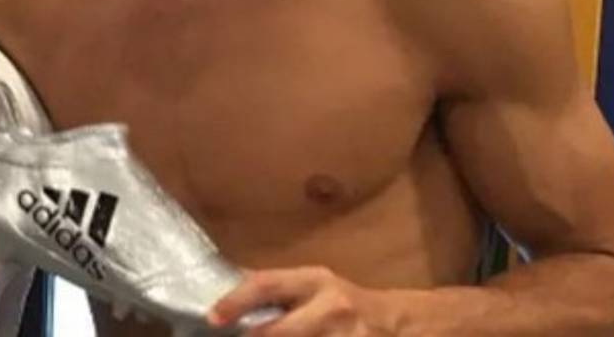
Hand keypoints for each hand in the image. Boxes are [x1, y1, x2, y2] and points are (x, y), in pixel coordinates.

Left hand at [209, 267, 398, 335]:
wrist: (400, 324)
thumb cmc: (346, 303)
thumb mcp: (314, 286)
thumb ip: (276, 290)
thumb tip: (227, 284)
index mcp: (315, 282)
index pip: (266, 285)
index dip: (236, 301)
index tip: (212, 317)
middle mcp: (331, 309)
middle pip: (276, 333)